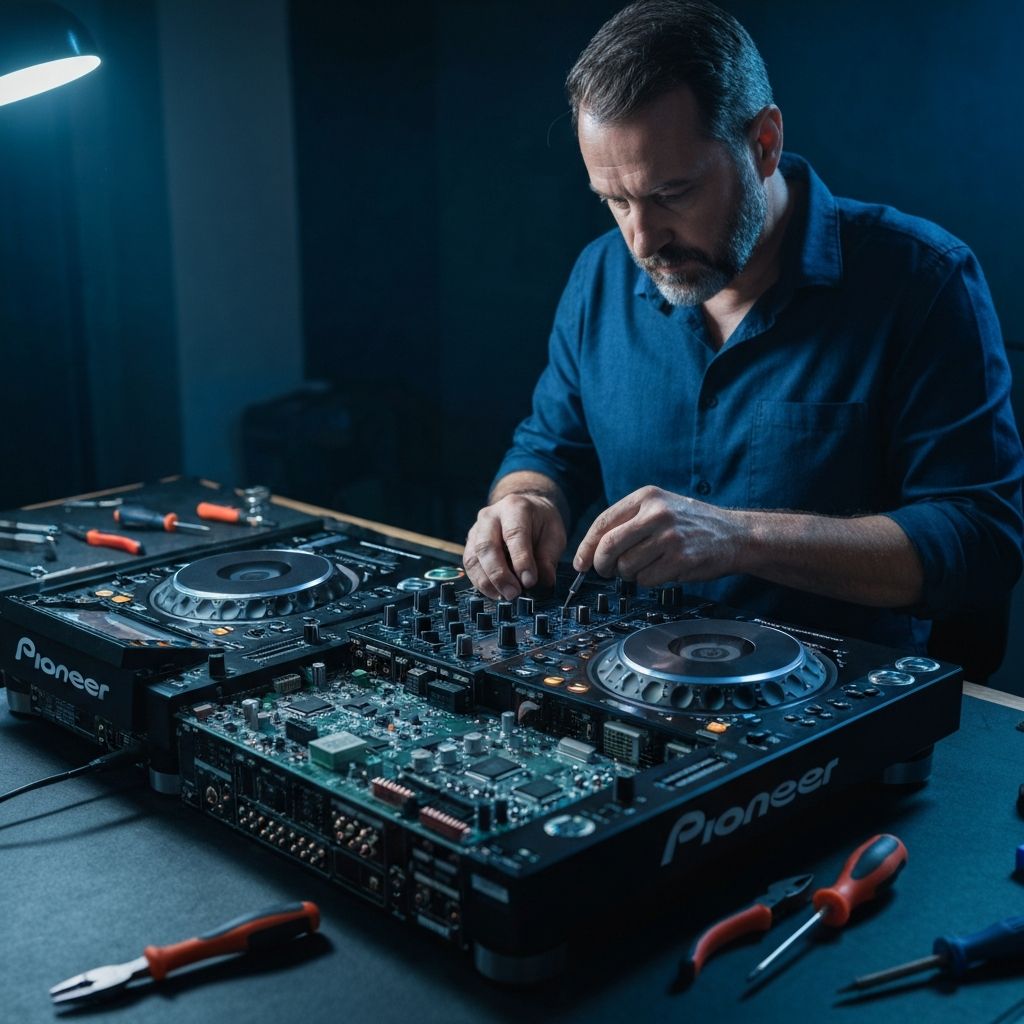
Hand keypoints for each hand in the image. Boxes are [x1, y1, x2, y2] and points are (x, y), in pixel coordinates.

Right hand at [464, 493, 566, 599]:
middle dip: (499, 574)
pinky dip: (481, 582)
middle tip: (513, 593)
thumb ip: (548, 558)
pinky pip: (470, 565)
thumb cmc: (541, 524)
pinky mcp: (470, 544)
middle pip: (487, 546)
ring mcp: (476, 529)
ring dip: (488, 582)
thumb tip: (543, 581)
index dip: (521, 560)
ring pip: (474, 558)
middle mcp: (490, 516)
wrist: (526, 510)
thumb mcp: (554, 535)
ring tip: (504, 596)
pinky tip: (495, 593)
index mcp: (514, 507)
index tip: (530, 581)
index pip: (514, 534)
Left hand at [573, 486, 741, 585]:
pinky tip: (663, 569)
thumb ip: (628, 522)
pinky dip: (649, 581)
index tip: (581, 562)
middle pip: (608, 546)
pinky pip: (646, 580)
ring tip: (646, 565)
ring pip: (626, 567)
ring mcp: (669, 537)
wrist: (734, 534)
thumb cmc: (692, 523)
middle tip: (606, 571)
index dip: (587, 546)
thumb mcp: (660, 507)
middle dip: (601, 565)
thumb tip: (592, 549)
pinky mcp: (680, 560)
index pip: (603, 522)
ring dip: (629, 574)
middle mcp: (657, 514)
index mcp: (647, 497)